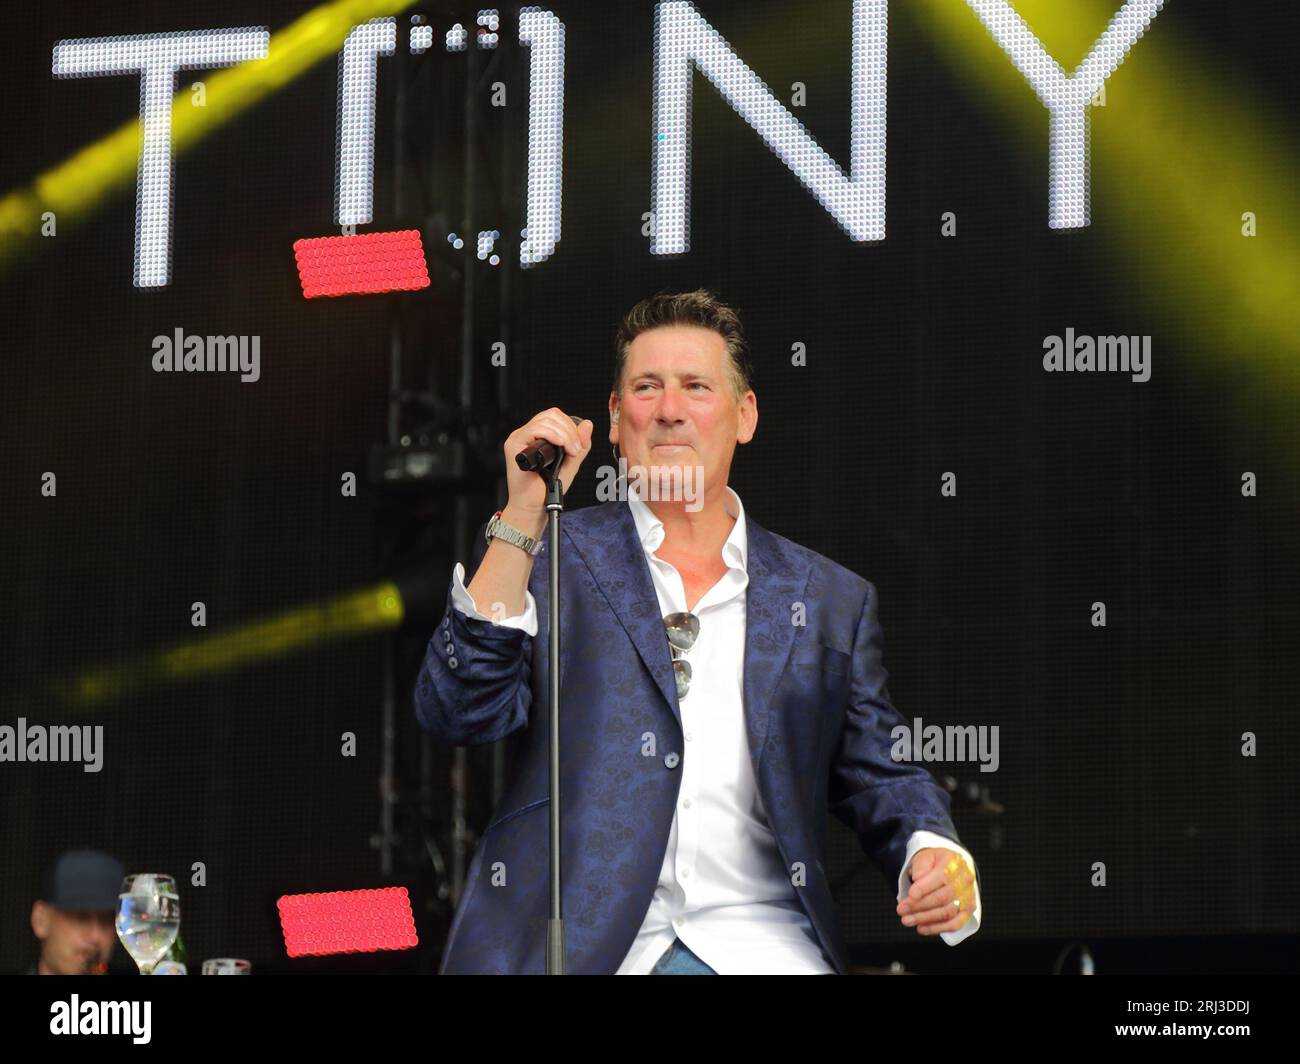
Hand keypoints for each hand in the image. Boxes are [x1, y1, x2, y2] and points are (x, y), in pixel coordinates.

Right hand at [503, 408, 593, 523]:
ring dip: (564, 434)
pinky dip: (552, 435)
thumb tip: (587, 424)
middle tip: (575, 449)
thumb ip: (580, 445)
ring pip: (545, 420)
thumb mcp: (571, 464)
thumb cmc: (547, 490)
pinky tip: (561, 446)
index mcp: (539, 436)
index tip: (578, 444)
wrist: (534, 507)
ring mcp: (519, 438)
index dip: (570, 425)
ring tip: (570, 451)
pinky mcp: (514, 444)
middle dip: (569, 430)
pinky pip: (535, 429)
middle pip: (551, 415)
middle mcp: (528, 434)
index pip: (555, 416)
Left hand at [896, 847, 975, 936]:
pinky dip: (937, 928)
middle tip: (901, 910)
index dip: (925, 888)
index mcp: (955, 863)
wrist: (952, 867)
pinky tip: (921, 928)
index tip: (910, 895)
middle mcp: (965, 880)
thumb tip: (918, 879)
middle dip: (919, 906)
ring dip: (925, 918)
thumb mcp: (926, 856)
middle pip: (942, 897)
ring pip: (947, 912)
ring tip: (907, 920)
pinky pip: (955, 924)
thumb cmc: (936, 862)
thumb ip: (921, 866)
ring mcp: (969, 897)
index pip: (941, 877)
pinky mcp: (968, 911)